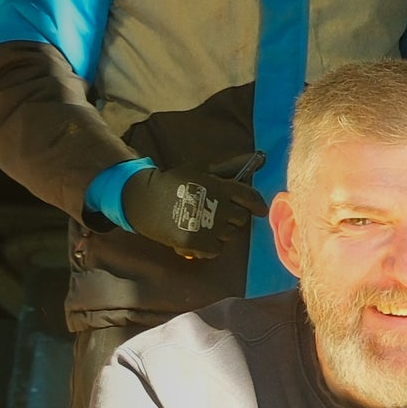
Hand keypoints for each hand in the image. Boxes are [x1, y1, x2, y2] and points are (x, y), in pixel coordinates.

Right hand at [118, 156, 266, 259]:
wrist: (144, 200)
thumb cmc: (176, 182)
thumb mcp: (202, 169)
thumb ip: (231, 166)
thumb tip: (262, 157)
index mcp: (220, 186)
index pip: (250, 197)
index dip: (257, 204)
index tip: (260, 210)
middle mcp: (217, 206)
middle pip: (241, 218)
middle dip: (232, 216)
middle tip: (215, 212)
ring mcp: (207, 226)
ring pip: (229, 234)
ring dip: (220, 231)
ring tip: (203, 223)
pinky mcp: (195, 242)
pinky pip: (217, 249)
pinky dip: (210, 246)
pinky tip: (199, 236)